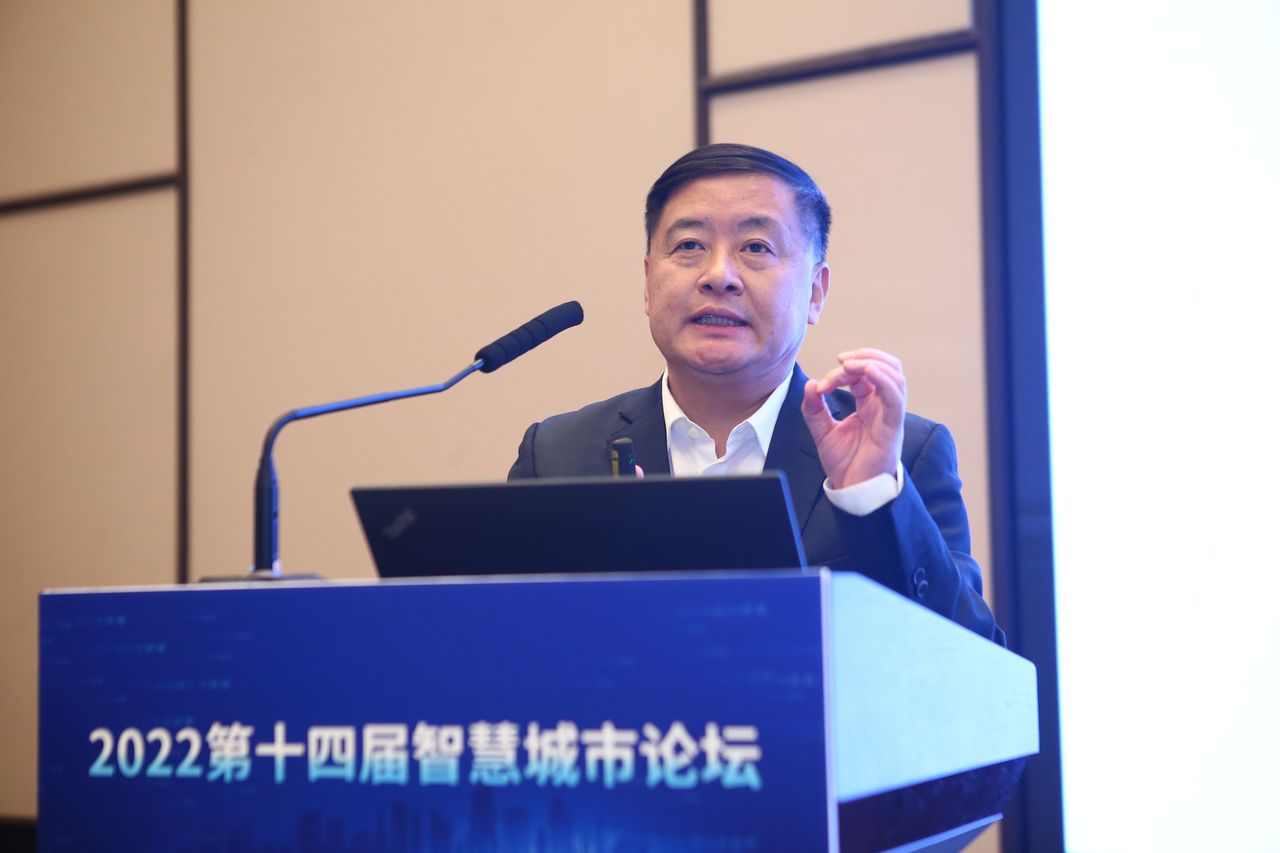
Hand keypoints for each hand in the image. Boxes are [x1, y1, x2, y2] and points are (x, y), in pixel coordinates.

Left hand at [801, 349, 905, 488]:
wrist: (854, 490)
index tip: (821, 385)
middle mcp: (882, 406)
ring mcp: (889, 414)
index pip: (862, 374)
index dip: (843, 370)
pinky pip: (895, 396)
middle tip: (841, 361)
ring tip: (849, 365)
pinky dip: (883, 379)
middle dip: (863, 356)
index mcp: (868, 404)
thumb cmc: (846, 463)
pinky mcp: (893, 425)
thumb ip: (814, 409)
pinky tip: (867, 371)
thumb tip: (809, 384)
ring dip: (872, 362)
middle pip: (885, 366)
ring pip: (895, 375)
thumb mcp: (822, 431)